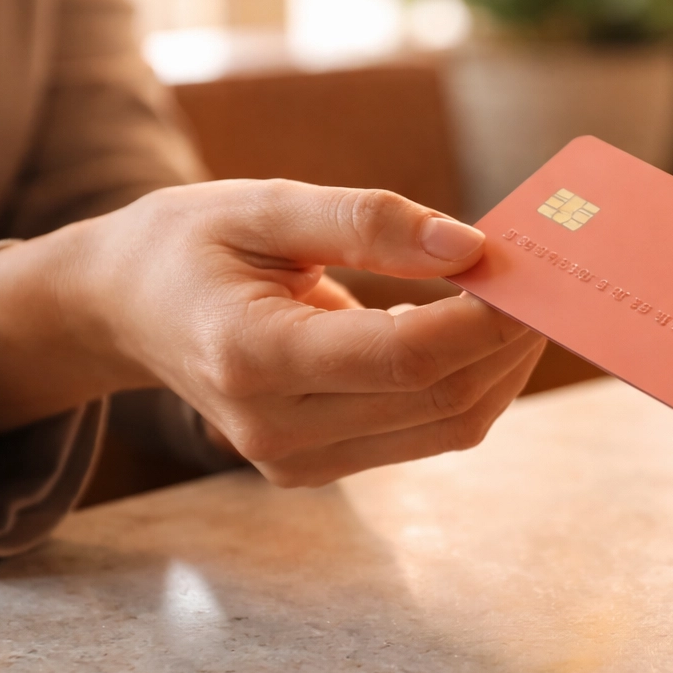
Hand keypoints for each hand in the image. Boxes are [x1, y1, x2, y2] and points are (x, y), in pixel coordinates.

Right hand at [0, 180, 543, 485]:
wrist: (122, 309)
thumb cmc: (188, 244)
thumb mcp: (266, 205)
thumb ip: (369, 222)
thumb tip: (473, 246)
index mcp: (251, 358)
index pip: (404, 357)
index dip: (485, 319)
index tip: (534, 271)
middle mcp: (273, 428)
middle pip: (438, 398)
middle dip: (510, 341)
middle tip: (551, 279)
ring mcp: (294, 461)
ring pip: (446, 427)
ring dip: (502, 366)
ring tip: (526, 301)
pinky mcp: (315, 467)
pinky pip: (425, 432)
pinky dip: (469, 383)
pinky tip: (481, 331)